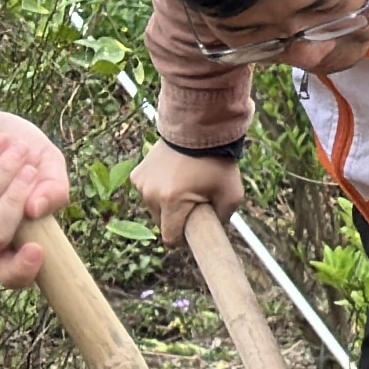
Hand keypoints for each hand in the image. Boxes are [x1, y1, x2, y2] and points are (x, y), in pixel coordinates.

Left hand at [0, 111, 68, 288]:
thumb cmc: (16, 147)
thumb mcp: (48, 163)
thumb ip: (56, 187)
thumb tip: (39, 208)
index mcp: (11, 236)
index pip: (11, 274)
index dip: (22, 270)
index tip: (37, 249)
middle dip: (13, 201)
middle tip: (30, 169)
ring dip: (0, 173)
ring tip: (16, 147)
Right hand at [131, 140, 246, 246]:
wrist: (199, 129)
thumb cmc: (217, 163)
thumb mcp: (232, 195)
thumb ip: (222, 219)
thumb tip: (212, 230)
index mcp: (172, 202)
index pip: (171, 238)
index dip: (184, 239)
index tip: (194, 230)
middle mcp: (151, 194)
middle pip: (162, 223)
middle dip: (177, 218)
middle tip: (195, 201)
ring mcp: (141, 183)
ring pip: (154, 208)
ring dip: (167, 204)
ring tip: (185, 185)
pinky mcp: (137, 174)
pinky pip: (148, 192)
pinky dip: (159, 190)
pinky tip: (174, 176)